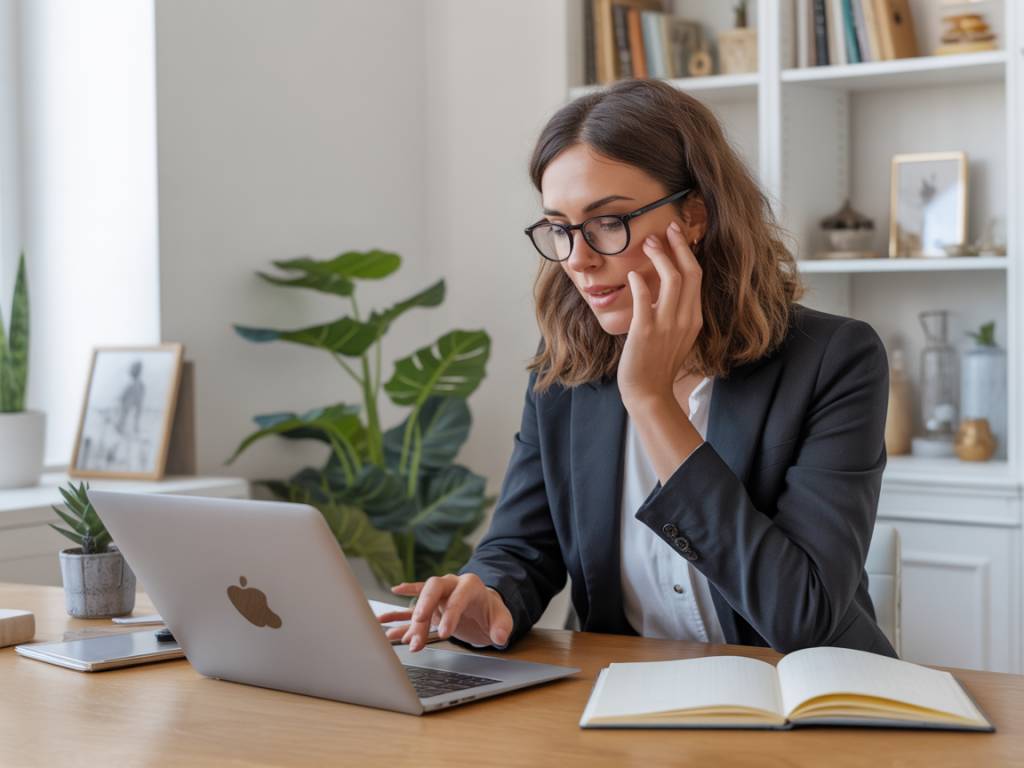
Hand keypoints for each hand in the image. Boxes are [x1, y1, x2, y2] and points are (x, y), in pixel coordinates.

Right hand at [377, 573, 512, 651]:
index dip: (451, 614)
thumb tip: (500, 637)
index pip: (458, 597)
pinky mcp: (430, 605)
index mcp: (470, 586)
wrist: (483, 608)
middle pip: (433, 589)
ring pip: (419, 600)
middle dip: (424, 606)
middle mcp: (450, 585)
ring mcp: (438, 594)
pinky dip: (398, 610)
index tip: (445, 633)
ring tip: (391, 634)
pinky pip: (410, 606)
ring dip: (408, 619)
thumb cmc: (491, 612)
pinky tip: (384, 618)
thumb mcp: (502, 618)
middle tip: (418, 627)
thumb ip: (502, 627)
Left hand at [618, 220, 702, 408]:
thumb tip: (662, 285)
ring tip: (647, 242)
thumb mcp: (676, 335)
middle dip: (677, 245)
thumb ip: (675, 311)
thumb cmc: (658, 364)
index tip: (677, 236)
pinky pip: (644, 298)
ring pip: (671, 279)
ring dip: (659, 256)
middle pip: (689, 272)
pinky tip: (632, 275)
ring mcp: (666, 325)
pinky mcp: (645, 331)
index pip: (696, 277)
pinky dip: (639, 282)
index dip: (688, 252)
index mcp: (694, 318)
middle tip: (665, 229)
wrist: (649, 392)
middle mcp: (685, 319)